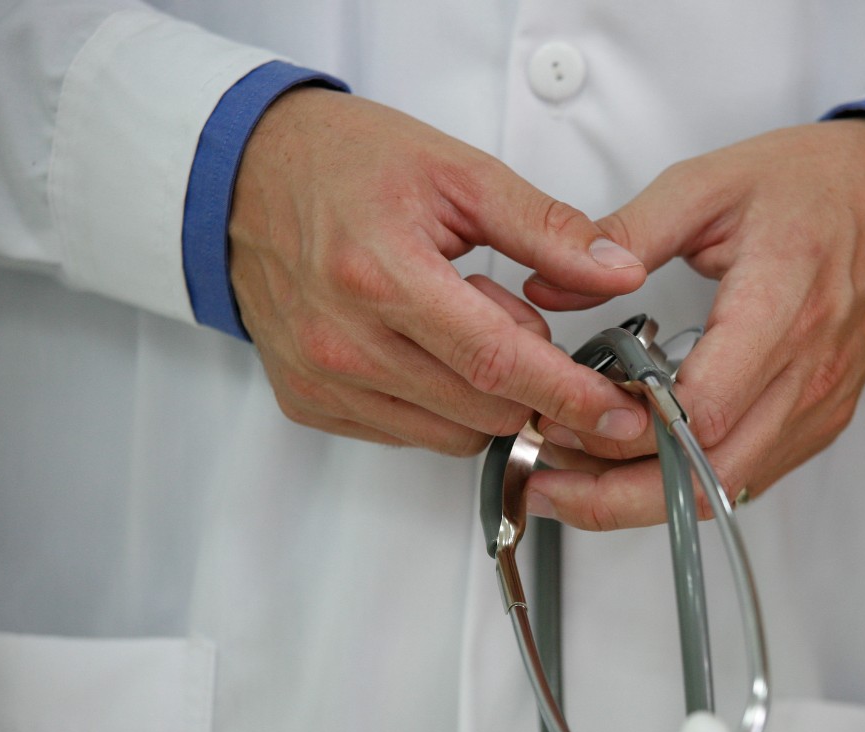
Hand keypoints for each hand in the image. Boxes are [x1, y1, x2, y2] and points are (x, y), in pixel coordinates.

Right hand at [228, 86, 649, 453]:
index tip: (621, 413)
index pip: (498, 362)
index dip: (570, 395)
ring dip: (486, 395)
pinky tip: (426, 346)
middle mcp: (343, 342)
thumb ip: (547, 229)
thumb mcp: (459, 173)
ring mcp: (320, 380)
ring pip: (451, 434)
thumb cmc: (346, 163)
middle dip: (535, 386)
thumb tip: (619, 272)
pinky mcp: (307, 402)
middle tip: (527, 324)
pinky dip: (441, 405)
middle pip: (483, 409)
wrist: (243, 175)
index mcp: (382, 275)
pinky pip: (407, 434)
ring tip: (462, 320)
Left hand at [523, 118, 864, 527]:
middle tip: (542, 483)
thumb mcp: (711, 184)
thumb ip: (625, 232)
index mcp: (780, 307)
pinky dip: (684, 485)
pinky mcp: (818, 422)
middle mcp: (807, 374)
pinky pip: (746, 479)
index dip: (625, 430)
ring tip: (570, 480)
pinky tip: (631, 466)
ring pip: (723, 492)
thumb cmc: (816, 186)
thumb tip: (548, 283)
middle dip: (615, 496)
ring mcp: (818, 407)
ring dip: (642, 499)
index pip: (702, 410)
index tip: (560, 416)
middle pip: (706, 476)